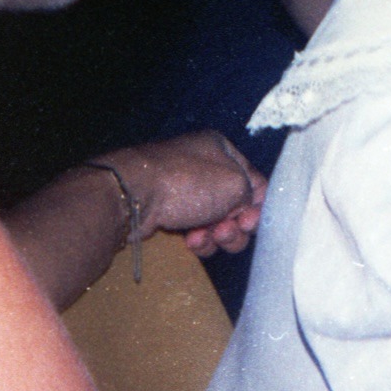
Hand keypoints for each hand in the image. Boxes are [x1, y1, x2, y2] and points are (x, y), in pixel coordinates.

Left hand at [103, 131, 267, 256]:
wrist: (133, 196)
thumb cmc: (189, 183)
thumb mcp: (235, 184)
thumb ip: (251, 196)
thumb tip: (243, 210)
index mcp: (221, 149)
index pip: (256, 181)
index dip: (257, 206)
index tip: (247, 223)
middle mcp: (204, 166)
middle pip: (237, 205)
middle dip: (235, 225)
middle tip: (224, 232)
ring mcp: (185, 190)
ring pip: (216, 222)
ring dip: (217, 236)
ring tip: (205, 237)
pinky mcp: (169, 211)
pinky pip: (196, 230)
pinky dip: (199, 239)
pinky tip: (191, 241)